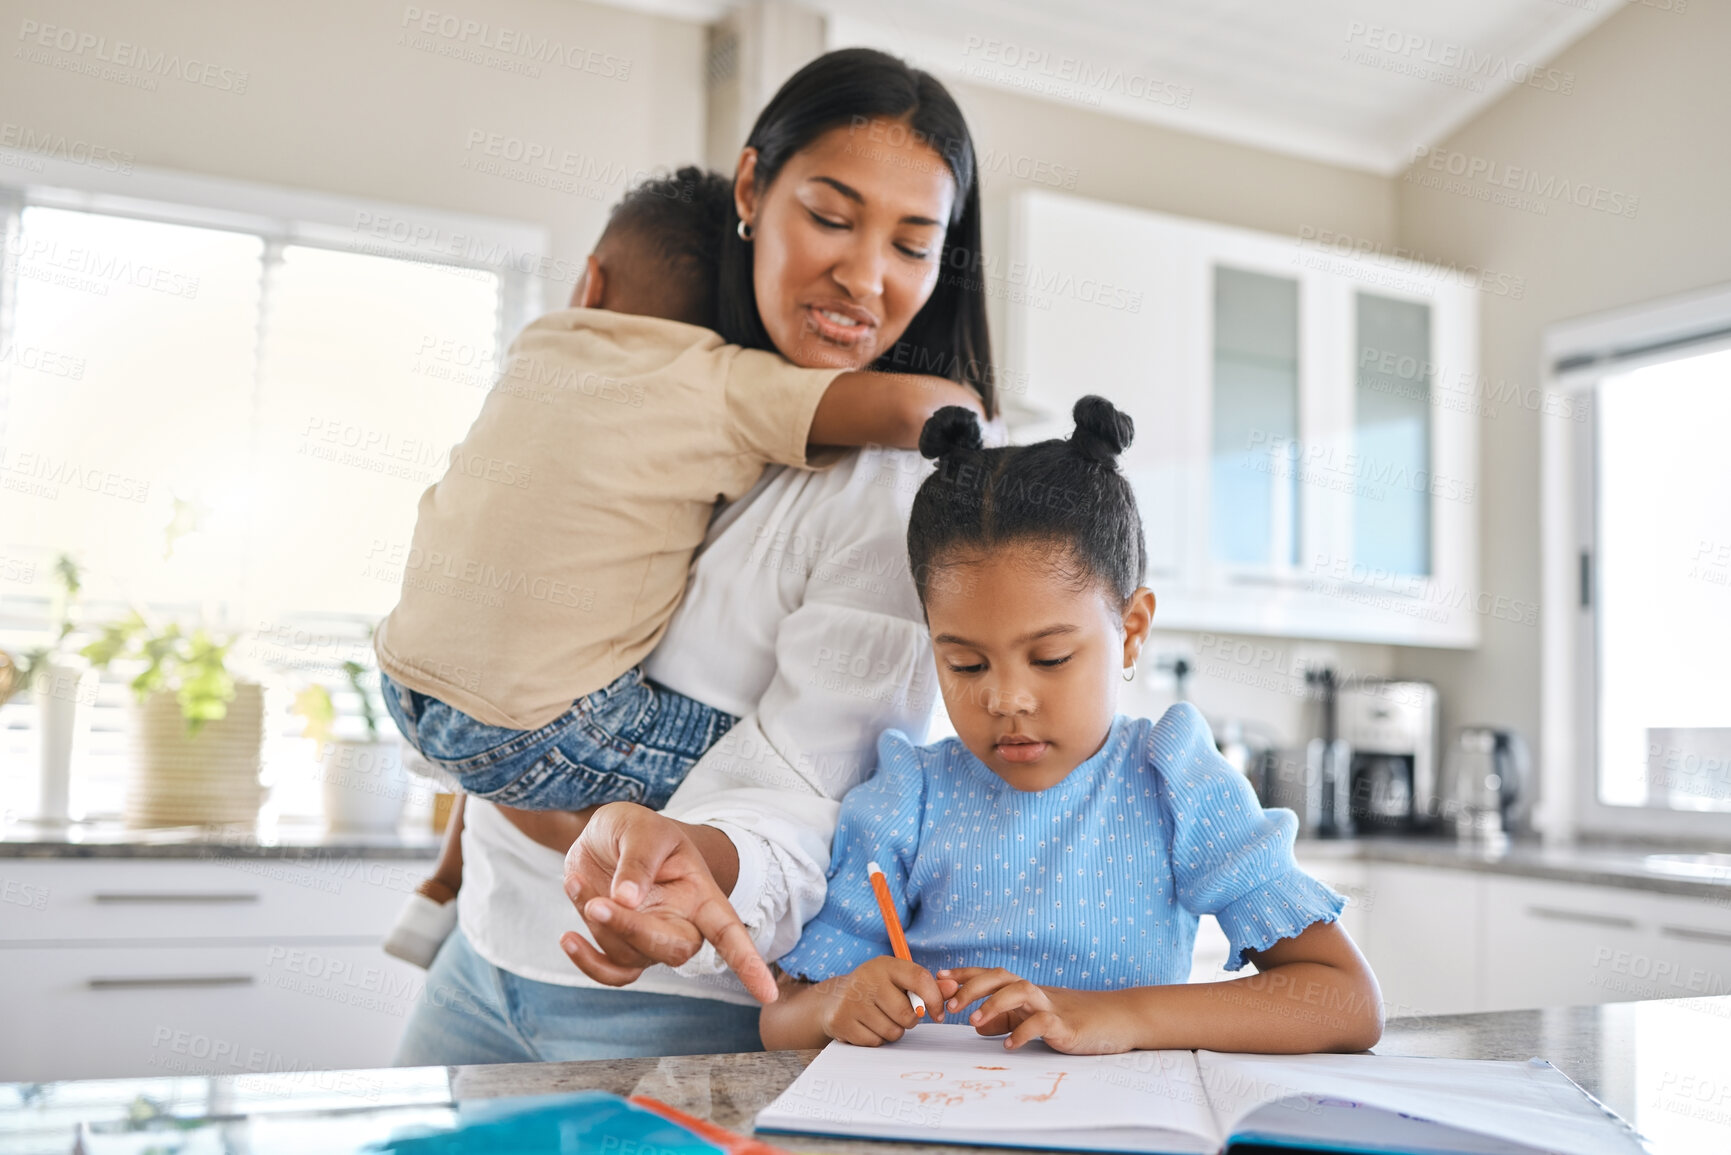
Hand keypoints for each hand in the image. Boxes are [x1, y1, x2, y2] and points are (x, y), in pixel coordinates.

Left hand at [559, 802, 776, 1002]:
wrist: (605, 836)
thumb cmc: (634, 829)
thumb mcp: (639, 828)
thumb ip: (637, 860)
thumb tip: (628, 900)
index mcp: (699, 891)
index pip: (730, 930)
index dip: (748, 961)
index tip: (766, 993)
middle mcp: (682, 920)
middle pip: (677, 949)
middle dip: (635, 931)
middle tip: (599, 904)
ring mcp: (651, 937)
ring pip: (634, 955)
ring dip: (599, 925)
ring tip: (578, 881)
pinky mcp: (621, 946)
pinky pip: (613, 973)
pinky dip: (588, 963)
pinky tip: (569, 938)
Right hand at [814, 956, 946, 1045]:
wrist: (833, 998)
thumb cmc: (875, 988)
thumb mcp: (898, 979)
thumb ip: (927, 985)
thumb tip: (954, 988)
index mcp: (885, 965)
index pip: (920, 979)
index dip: (935, 1000)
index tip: (938, 1013)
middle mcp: (867, 979)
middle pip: (908, 1014)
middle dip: (910, 1020)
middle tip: (899, 1013)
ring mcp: (852, 1001)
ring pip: (893, 1031)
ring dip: (893, 1030)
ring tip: (882, 1018)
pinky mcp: (842, 1022)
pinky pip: (875, 1042)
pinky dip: (877, 1038)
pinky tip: (868, 1025)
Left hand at [941, 967, 1136, 1053]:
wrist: (1118, 1019)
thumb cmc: (1074, 1019)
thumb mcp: (1035, 1017)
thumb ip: (1007, 1019)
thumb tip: (979, 1026)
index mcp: (1025, 990)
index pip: (991, 974)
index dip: (964, 973)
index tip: (938, 976)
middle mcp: (1036, 992)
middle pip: (1000, 976)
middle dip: (971, 987)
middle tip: (948, 1005)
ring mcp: (1052, 1005)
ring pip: (1020, 990)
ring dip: (994, 1004)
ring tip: (974, 1023)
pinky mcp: (1067, 1025)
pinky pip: (1042, 1022)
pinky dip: (1023, 1032)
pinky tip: (1008, 1045)